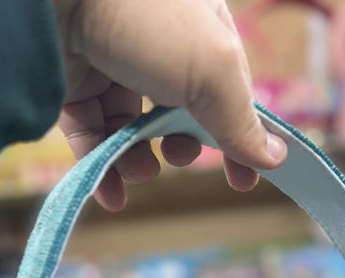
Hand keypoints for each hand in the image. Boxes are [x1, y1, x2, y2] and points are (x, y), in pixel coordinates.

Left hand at [53, 0, 287, 210]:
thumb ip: (241, 120)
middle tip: (178, 160)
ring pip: (133, 128)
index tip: (246, 180)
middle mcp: (156, 43)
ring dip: (140, 162)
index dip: (238, 137)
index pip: (227, 90)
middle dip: (182, 148)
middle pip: (179, 113)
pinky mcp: (70, 83)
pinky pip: (91, 135)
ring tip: (140, 171)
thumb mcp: (212, 70)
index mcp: (200, 27)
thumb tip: (274, 158)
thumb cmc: (146, 15)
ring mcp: (110, 62)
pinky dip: (104, 167)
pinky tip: (113, 194)